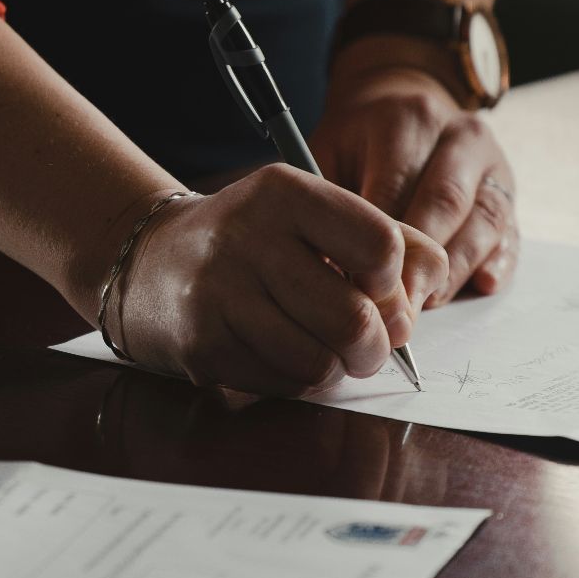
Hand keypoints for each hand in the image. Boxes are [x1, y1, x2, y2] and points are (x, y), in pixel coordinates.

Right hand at [111, 166, 449, 396]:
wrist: (150, 261)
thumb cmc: (252, 241)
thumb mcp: (312, 215)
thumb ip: (385, 238)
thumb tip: (428, 289)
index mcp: (285, 193)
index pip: (380, 246)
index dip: (394, 283)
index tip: (378, 289)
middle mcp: (248, 236)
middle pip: (355, 319)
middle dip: (375, 346)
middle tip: (367, 344)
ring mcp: (219, 293)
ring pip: (320, 362)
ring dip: (335, 368)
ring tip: (323, 349)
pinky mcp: (202, 344)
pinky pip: (283, 384)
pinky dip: (297, 380)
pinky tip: (280, 354)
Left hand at [311, 64, 518, 304]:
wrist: (404, 108)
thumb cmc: (358, 145)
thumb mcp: (330, 153)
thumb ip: (331, 203)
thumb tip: (330, 268)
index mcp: (409, 120)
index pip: (396, 187)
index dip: (379, 243)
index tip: (359, 285)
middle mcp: (460, 136)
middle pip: (445, 204)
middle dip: (420, 263)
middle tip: (396, 308)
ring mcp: (492, 165)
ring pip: (484, 221)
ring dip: (456, 270)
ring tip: (427, 304)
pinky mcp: (509, 193)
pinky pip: (510, 232)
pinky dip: (498, 262)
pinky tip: (482, 284)